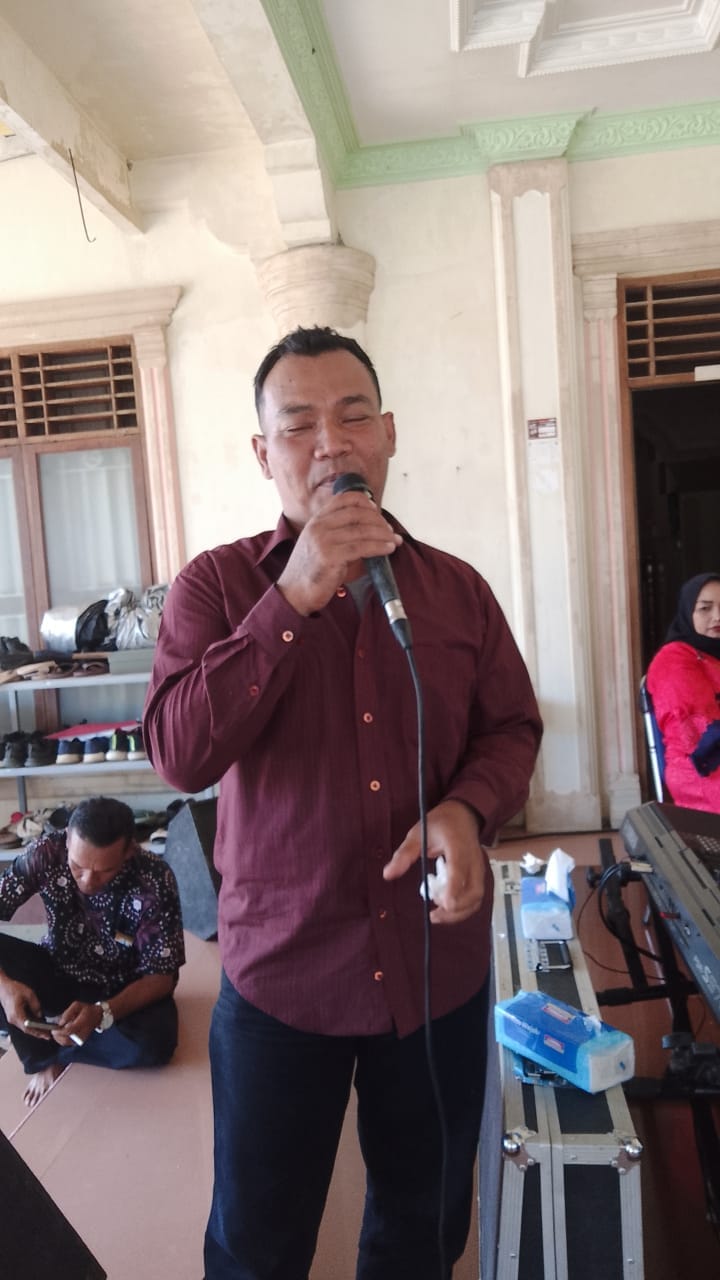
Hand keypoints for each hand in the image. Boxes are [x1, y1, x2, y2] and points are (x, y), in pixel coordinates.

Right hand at [0, 975, 44, 1032]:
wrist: (2, 987)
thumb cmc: (14, 989)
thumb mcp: (29, 994)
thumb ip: (36, 1006)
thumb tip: (40, 1016)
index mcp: (16, 1014)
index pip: (28, 1028)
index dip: (38, 1032)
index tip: (47, 1035)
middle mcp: (13, 1019)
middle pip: (26, 1030)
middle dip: (38, 1033)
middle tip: (48, 1035)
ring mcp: (12, 1019)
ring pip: (24, 1028)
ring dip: (34, 1030)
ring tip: (45, 1031)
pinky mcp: (12, 1017)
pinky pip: (22, 1023)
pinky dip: (30, 1025)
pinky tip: (37, 1025)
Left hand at [49, 1000, 102, 1045]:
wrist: (97, 1016)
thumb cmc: (86, 1009)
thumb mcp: (77, 1005)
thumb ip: (68, 1012)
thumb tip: (60, 1022)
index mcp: (82, 1022)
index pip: (69, 1031)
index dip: (60, 1031)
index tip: (53, 1029)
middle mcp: (82, 1032)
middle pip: (66, 1039)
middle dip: (58, 1036)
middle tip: (53, 1030)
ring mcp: (81, 1038)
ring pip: (66, 1042)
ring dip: (59, 1038)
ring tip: (57, 1031)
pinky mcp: (79, 1041)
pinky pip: (68, 1043)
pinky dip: (62, 1039)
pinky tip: (61, 1033)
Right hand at [277, 490, 401, 615]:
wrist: (295, 593)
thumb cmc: (312, 571)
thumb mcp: (322, 544)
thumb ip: (340, 534)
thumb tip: (372, 530)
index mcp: (317, 520)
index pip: (344, 499)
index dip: (365, 502)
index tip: (377, 511)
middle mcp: (319, 526)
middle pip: (357, 513)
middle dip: (379, 521)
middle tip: (390, 530)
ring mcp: (323, 540)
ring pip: (362, 530)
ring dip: (383, 534)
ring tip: (394, 540)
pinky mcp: (330, 556)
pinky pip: (361, 548)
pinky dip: (379, 547)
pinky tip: (388, 549)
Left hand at [383, 799, 487, 924]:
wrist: (463, 815)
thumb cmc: (440, 824)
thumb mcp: (418, 833)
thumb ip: (404, 854)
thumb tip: (387, 875)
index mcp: (458, 845)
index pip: (459, 869)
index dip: (454, 888)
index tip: (444, 904)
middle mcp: (473, 859)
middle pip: (473, 890)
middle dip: (456, 909)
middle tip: (434, 914)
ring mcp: (478, 868)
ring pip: (477, 897)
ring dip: (460, 912)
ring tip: (437, 915)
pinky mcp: (478, 875)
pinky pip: (475, 897)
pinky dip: (463, 909)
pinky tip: (445, 909)